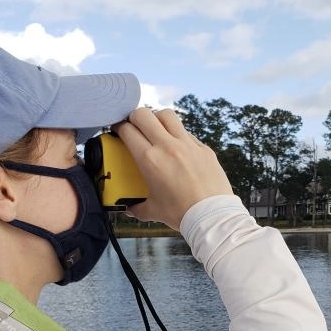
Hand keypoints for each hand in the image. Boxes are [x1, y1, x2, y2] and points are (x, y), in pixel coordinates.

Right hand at [116, 108, 233, 229]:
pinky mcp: (203, 148)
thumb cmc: (182, 213)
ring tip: (156, 129)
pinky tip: (178, 147)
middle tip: (135, 126)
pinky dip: (178, 134)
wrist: (211, 216)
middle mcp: (168, 146)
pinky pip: (187, 132)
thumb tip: (130, 209)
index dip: (119, 127)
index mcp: (150, 160)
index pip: (128, 130)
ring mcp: (188, 144)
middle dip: (135, 117)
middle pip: (144, 114)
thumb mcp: (154, 211)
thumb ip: (138, 207)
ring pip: (167, 115)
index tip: (118, 130)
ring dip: (157, 119)